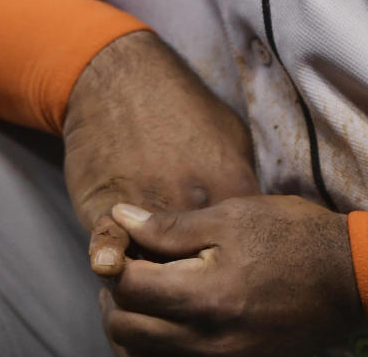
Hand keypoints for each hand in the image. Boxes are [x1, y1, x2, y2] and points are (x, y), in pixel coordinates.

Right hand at [63, 31, 258, 277]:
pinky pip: (112, 252)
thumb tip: (262, 220)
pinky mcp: (105, 207)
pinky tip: (116, 275)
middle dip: (201, 281)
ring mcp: (148, 207)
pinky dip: (114, 268)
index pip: (246, 249)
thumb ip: (243, 182)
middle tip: (197, 287)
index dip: (240, 265)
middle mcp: (191, 203)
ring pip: (158, 268)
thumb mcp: (231, 134)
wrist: (120, 76)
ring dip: (157, 283)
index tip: (236, 270)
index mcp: (229, 187)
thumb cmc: (180, 104)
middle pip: (202, 267)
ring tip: (157, 290)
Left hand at [97, 194, 363, 355]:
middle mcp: (205, 342)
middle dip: (115, 297)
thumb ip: (171, 225)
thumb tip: (120, 217)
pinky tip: (170, 315)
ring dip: (132, 324)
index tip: (122, 241)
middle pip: (125, 331)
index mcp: (203, 297)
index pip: (128, 288)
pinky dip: (158, 344)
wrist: (348, 277)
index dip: (114, 261)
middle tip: (126, 266)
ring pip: (144, 355)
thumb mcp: (232, 217)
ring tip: (146, 289)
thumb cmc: (291, 236)